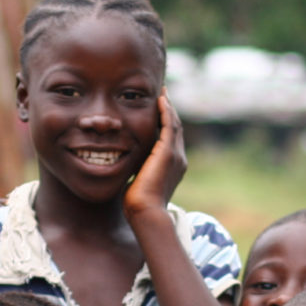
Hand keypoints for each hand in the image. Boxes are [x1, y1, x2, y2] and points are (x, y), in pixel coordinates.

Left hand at [124, 92, 186, 219]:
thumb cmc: (138, 204)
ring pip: (174, 124)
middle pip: (176, 128)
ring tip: (162, 93)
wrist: (145, 212)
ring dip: (168, 107)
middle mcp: (179, 159)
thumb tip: (126, 167)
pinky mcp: (168, 153)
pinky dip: (166, 112)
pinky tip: (161, 100)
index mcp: (173, 166)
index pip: (171, 139)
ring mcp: (176, 155)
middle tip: (163, 95)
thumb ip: (138, 172)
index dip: (166, 123)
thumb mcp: (139, 183)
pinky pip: (170, 126)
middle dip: (169, 111)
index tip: (159, 111)